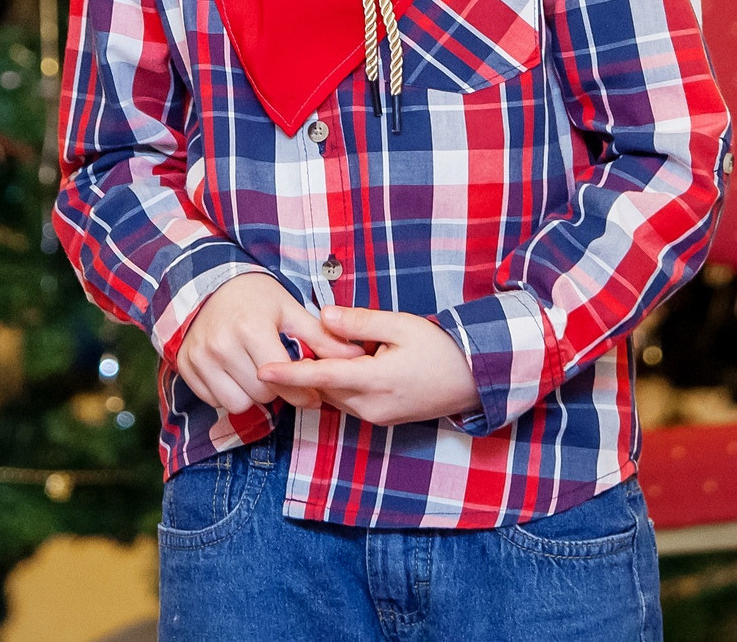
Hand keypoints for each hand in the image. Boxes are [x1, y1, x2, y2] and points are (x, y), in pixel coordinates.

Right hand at [173, 272, 362, 414]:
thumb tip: (357, 356)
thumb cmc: (256, 297)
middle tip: (279, 373)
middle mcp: (222, 344)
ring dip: (251, 396)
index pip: (282, 380)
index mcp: (251, 328)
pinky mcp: (186, 366)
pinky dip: (227, 393)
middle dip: (276, 390)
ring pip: (237, 403)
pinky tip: (235, 373)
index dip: (301, 389)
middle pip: (261, 395)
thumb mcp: (290, 311)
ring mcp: (200, 356)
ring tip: (256, 373)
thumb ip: (321, 338)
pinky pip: (214, 400)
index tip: (311, 391)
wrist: (210, 284)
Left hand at [255, 304, 479, 426]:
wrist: (474, 379)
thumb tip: (324, 317)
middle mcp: (371, 406)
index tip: (262, 371)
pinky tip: (353, 363)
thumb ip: (359, 322)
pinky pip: (349, 402)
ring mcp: (376, 417)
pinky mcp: (381, 419)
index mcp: (375, 381)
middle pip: (324, 387)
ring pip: (335, 396)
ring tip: (337, 349)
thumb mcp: (401, 325)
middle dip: (310, 366)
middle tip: (308, 339)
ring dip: (328, 376)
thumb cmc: (440, 348)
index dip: (289, 373)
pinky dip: (342, 384)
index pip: (321, 378)